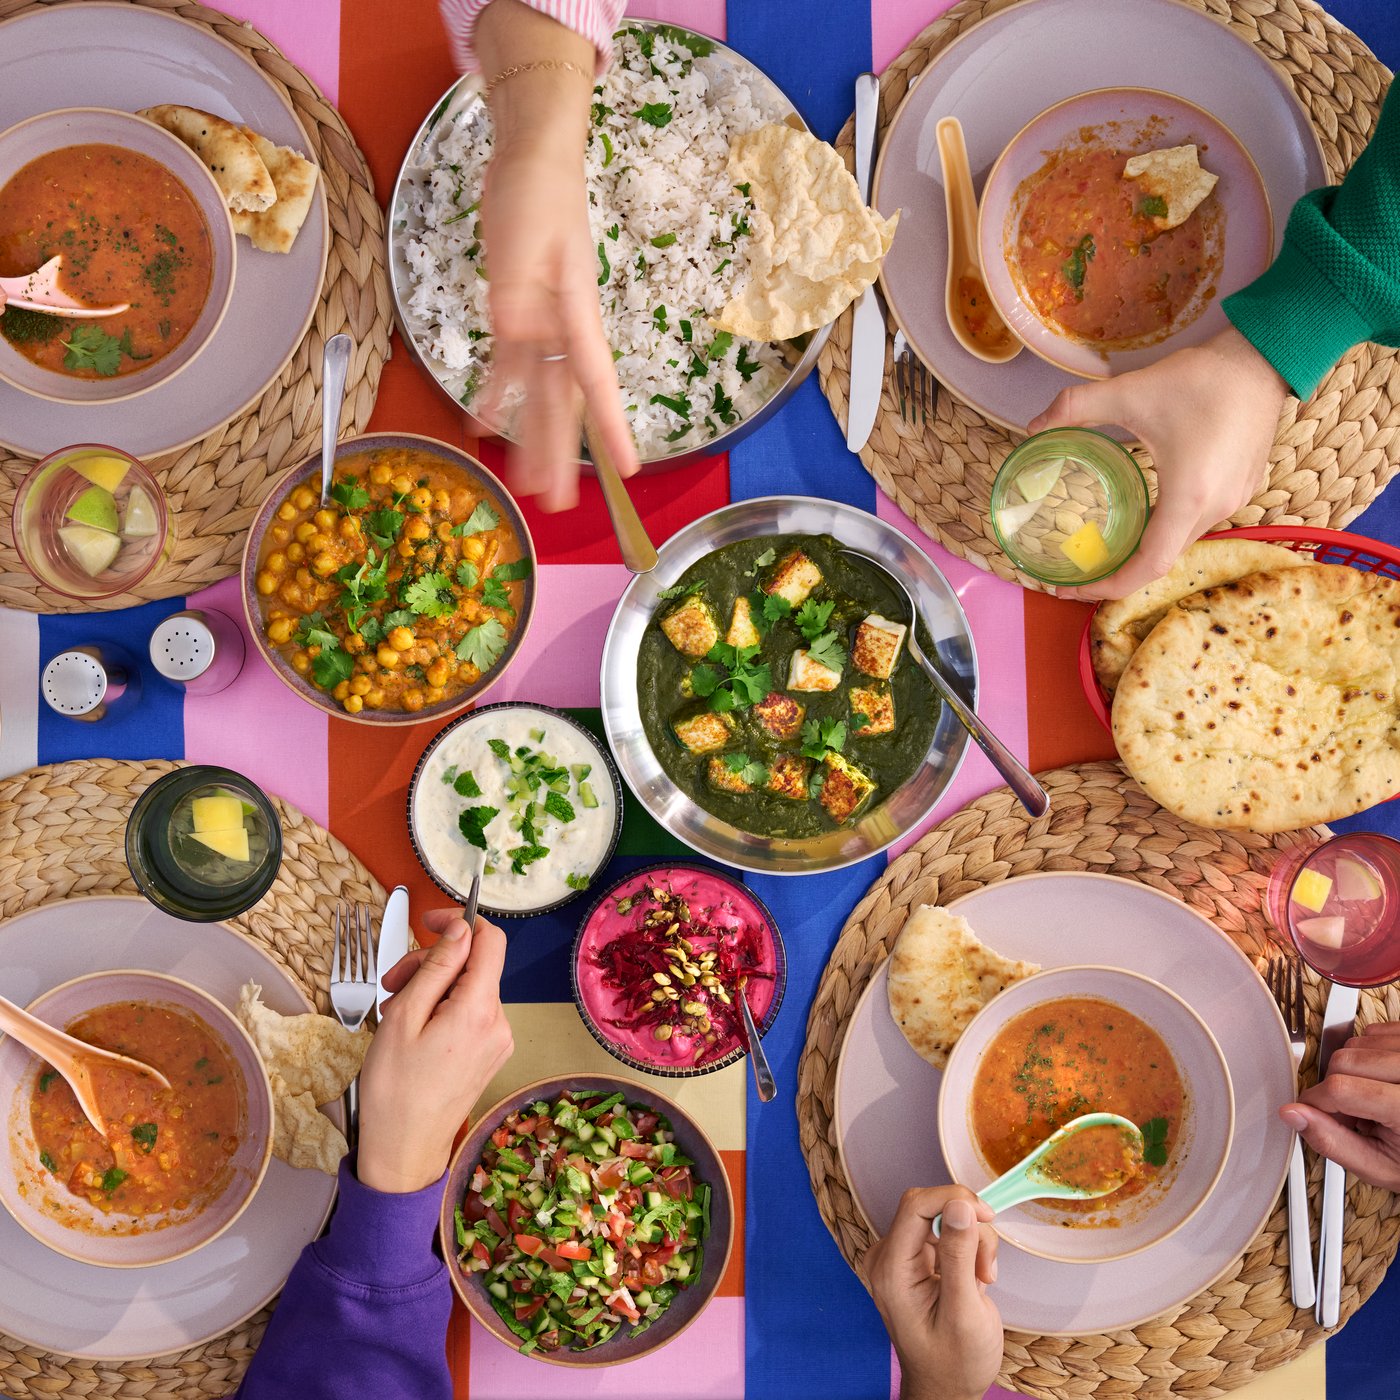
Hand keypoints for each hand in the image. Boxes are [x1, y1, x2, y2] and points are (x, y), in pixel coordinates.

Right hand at [356, 908, 512, 1193]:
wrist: (402, 1153)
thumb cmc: (394, 1090)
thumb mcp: (403, 1017)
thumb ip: (436, 967)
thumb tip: (459, 930)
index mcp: (479, 1010)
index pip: (490, 941)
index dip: (461, 922)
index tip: (430, 922)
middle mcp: (499, 1023)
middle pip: (473, 966)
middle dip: (432, 963)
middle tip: (392, 982)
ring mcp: (498, 1042)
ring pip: (469, 990)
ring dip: (433, 988)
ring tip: (396, 1011)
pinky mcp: (490, 1055)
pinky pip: (470, 1014)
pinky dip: (443, 1010)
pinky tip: (414, 1029)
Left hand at [477, 142, 639, 510]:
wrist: (531, 158)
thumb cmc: (538, 191)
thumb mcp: (526, 239)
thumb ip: (519, 292)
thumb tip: (518, 337)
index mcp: (574, 314)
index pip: (595, 381)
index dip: (610, 426)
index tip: (628, 467)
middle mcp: (561, 329)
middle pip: (562, 402)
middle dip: (560, 454)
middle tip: (560, 503)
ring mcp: (539, 325)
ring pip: (536, 394)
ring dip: (530, 439)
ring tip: (528, 485)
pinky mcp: (514, 314)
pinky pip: (506, 367)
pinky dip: (494, 396)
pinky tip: (481, 425)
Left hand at [865, 1187, 1002, 1399]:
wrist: (947, 1389)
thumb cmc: (955, 1363)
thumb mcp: (964, 1313)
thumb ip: (960, 1256)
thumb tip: (959, 1204)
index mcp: (891, 1268)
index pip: (916, 1205)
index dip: (953, 1199)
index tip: (987, 1215)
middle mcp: (890, 1256)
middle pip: (932, 1209)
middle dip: (968, 1230)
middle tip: (987, 1269)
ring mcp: (904, 1257)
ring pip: (945, 1219)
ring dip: (974, 1244)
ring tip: (983, 1282)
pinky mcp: (919, 1260)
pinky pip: (948, 1234)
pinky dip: (970, 1250)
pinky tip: (976, 1280)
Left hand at [1027, 325, 1288, 599]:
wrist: (1265, 356)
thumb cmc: (1202, 377)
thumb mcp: (1130, 391)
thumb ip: (1077, 408)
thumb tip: (1034, 426)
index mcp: (1189, 496)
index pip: (1150, 566)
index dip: (1109, 586)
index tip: (1071, 587)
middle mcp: (1216, 508)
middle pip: (1162, 560)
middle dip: (1118, 574)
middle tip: (1075, 571)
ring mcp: (1234, 500)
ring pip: (1181, 543)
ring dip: (1143, 553)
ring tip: (1104, 549)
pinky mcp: (1241, 488)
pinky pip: (1197, 524)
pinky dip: (1165, 531)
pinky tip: (1140, 519)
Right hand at [1282, 1021, 1399, 1190]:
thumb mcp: (1380, 1167)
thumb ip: (1332, 1142)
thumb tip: (1293, 1114)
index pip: (1341, 1088)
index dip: (1317, 1101)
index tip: (1314, 1113)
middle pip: (1344, 1061)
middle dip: (1334, 1087)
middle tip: (1351, 1114)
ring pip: (1355, 1043)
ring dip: (1350, 1070)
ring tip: (1370, 1099)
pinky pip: (1373, 1032)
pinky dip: (1366, 1053)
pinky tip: (1380, 1079)